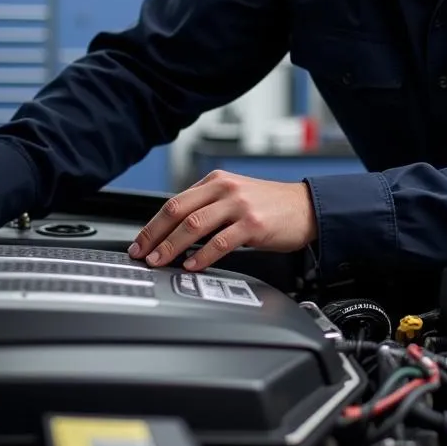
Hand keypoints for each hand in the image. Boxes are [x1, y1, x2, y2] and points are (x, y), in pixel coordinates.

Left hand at [128, 170, 316, 271]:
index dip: (152, 224)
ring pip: (195, 224)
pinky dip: (202, 255)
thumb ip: (208, 206)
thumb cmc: (270, 205)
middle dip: (155, 235)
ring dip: (172, 246)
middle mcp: (225, 188)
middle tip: (142, 254)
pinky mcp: (253, 224)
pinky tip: (192, 265)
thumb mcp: (235, 196)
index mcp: (216, 181)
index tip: (140, 242)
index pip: (174, 202)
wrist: (306, 207)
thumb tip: (175, 231)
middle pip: (178, 210)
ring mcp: (239, 205)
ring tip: (160, 261)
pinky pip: (221, 241)